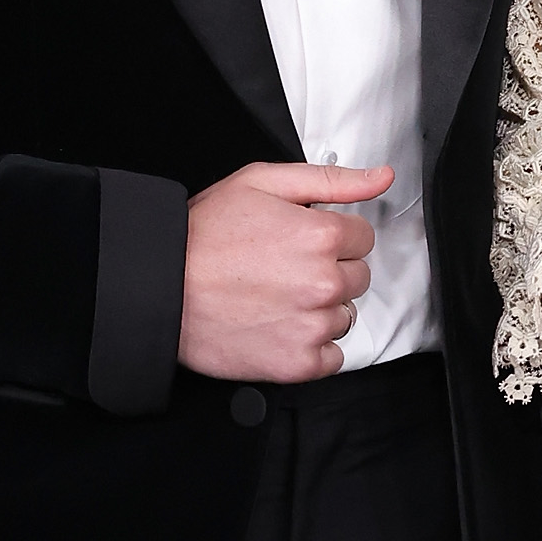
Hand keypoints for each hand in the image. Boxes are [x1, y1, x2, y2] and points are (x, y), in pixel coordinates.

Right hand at [176, 161, 391, 382]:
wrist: (160, 289)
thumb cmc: (204, 235)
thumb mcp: (263, 183)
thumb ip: (331, 179)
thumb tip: (381, 177)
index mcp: (321, 235)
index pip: (363, 237)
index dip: (332, 236)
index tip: (303, 241)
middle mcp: (324, 282)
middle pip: (358, 276)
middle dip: (329, 270)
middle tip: (284, 268)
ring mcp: (313, 325)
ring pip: (345, 315)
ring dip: (321, 309)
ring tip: (277, 298)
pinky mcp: (299, 363)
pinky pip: (332, 356)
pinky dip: (312, 346)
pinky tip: (280, 326)